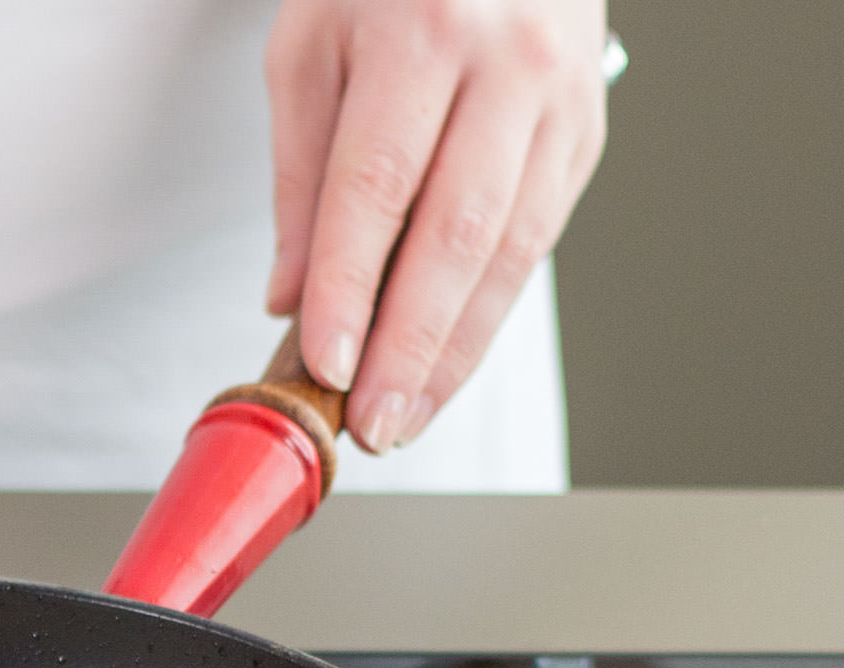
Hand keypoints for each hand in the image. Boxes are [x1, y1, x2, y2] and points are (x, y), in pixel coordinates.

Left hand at [263, 0, 607, 451]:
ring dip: (456, 350)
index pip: (378, 188)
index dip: (349, 288)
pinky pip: (539, 238)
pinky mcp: (586, 129)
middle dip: (410, 346)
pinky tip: (448, 362)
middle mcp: (507, 63)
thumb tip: (289, 297)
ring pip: (512, 249)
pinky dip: (489, 313)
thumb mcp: (309, 47)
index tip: (326, 364)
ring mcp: (561, 97)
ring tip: (406, 416)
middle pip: (457, 233)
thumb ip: (299, 174)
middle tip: (372, 422)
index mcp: (423, 30)